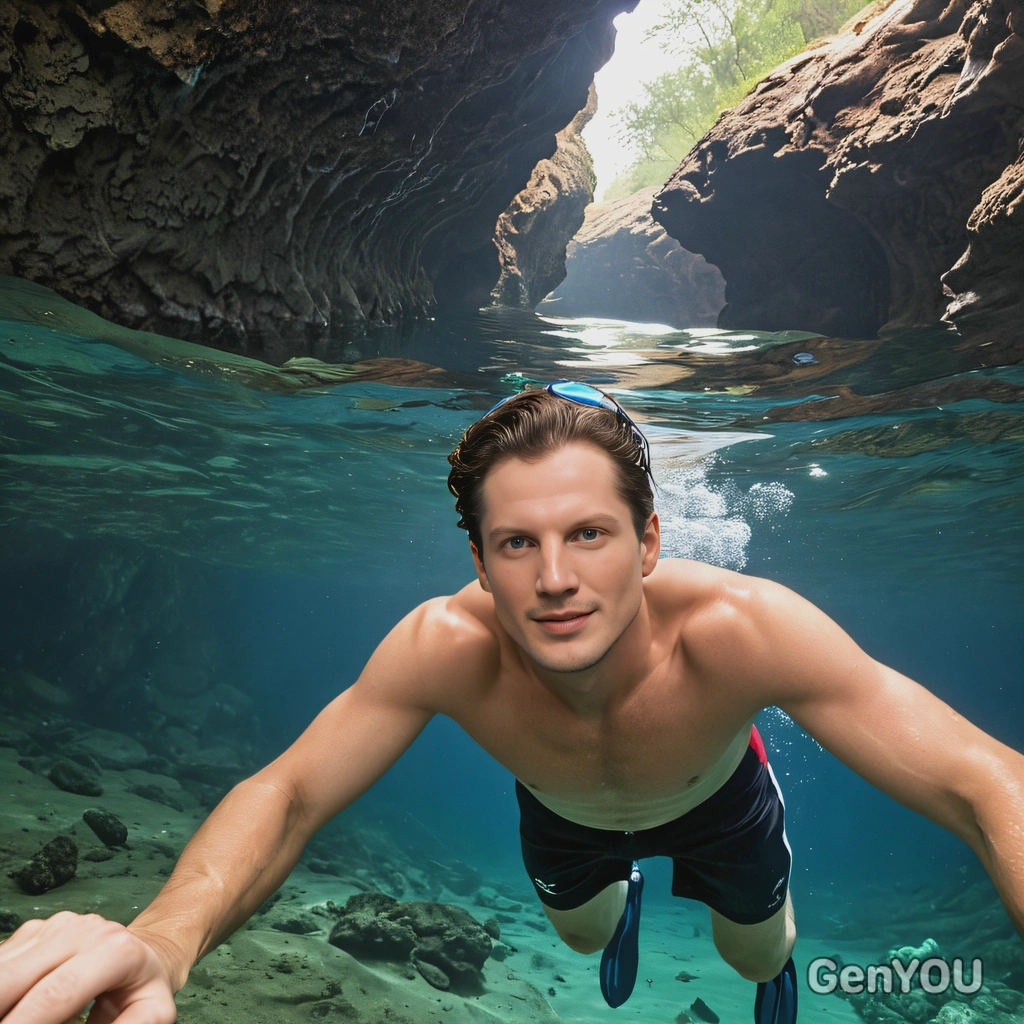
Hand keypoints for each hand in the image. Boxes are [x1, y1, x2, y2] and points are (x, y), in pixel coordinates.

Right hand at [0, 912, 178, 1023]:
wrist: (144, 952)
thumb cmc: (144, 988)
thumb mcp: (154, 1012)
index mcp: (115, 950)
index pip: (57, 993)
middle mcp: (83, 930)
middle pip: (17, 978)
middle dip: (1, 1012)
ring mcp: (55, 926)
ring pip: (3, 969)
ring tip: (8, 1019)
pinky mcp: (34, 931)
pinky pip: (1, 963)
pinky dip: (0, 988)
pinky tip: (11, 1007)